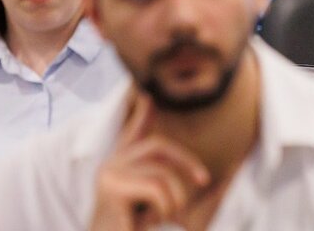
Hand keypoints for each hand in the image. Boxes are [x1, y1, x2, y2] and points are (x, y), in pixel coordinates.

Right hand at [89, 92, 209, 230]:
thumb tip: (195, 168)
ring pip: (161, 172)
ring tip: (165, 216)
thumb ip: (160, 183)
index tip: (149, 95)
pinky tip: (151, 221)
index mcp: (120, 167)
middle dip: (186, 160)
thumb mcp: (150, 204)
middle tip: (204, 180)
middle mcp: (111, 165)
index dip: (143, 115)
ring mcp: (109, 174)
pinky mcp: (112, 188)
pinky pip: (155, 188)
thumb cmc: (130, 230)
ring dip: (175, 199)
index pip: (133, 133)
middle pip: (159, 145)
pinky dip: (165, 207)